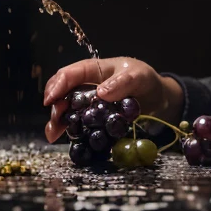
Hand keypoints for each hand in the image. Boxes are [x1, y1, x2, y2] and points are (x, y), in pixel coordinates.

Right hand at [41, 57, 182, 142]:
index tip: (50, 99)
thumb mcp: (139, 77)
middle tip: (55, 121)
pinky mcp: (94, 120)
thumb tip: (101, 92)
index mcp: (94, 70)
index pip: (70, 74)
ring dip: (58, 122)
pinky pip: (79, 125)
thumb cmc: (146, 81)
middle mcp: (86, 86)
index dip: (57, 85)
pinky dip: (71, 132)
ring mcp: (89, 104)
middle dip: (55, 107)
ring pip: (67, 110)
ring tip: (53, 135)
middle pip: (63, 93)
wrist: (159, 99)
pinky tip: (66, 140)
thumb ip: (122, 82)